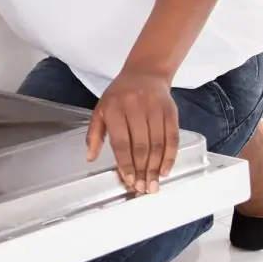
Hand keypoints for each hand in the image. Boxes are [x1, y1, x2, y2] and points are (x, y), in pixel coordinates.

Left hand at [86, 70, 178, 194]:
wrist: (145, 73)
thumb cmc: (119, 95)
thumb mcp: (101, 110)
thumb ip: (94, 134)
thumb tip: (90, 157)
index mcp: (114, 108)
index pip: (121, 141)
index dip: (126, 163)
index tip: (129, 181)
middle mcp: (135, 107)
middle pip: (141, 145)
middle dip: (142, 170)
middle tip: (143, 188)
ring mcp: (155, 108)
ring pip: (157, 143)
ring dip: (156, 167)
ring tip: (153, 184)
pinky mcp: (171, 110)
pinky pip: (172, 137)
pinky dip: (170, 156)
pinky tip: (165, 170)